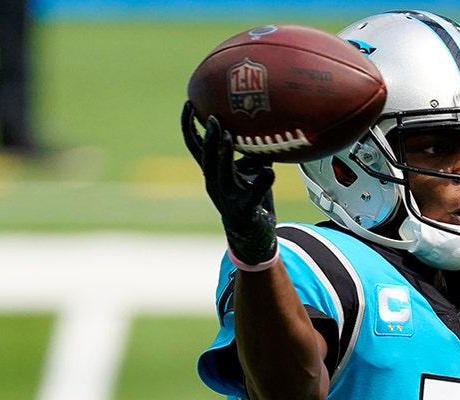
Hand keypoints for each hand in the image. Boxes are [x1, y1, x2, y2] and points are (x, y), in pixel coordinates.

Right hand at [180, 101, 277, 266]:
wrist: (253, 237)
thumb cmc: (251, 199)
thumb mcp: (250, 171)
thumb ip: (252, 151)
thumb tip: (264, 123)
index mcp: (213, 172)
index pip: (195, 145)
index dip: (190, 126)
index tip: (189, 103)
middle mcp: (215, 184)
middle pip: (206, 157)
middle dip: (208, 137)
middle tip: (212, 116)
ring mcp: (228, 198)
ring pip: (222, 174)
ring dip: (223, 155)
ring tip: (227, 136)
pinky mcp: (244, 210)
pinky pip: (252, 195)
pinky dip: (261, 183)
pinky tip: (270, 172)